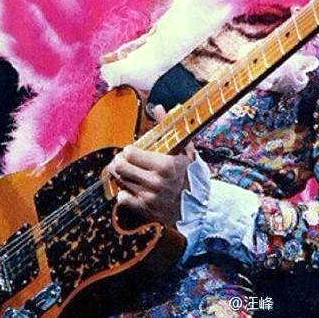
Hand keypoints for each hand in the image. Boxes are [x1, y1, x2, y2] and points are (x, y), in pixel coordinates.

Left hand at [106, 105, 194, 225]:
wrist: (199, 206)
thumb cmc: (191, 174)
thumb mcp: (186, 149)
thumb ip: (169, 127)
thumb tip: (158, 107)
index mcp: (165, 165)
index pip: (131, 153)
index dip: (129, 150)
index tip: (132, 150)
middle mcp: (155, 182)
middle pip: (121, 167)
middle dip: (119, 161)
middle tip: (123, 159)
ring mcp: (149, 197)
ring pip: (120, 181)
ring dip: (120, 174)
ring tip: (126, 170)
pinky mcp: (145, 210)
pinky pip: (122, 198)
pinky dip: (123, 191)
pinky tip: (131, 187)